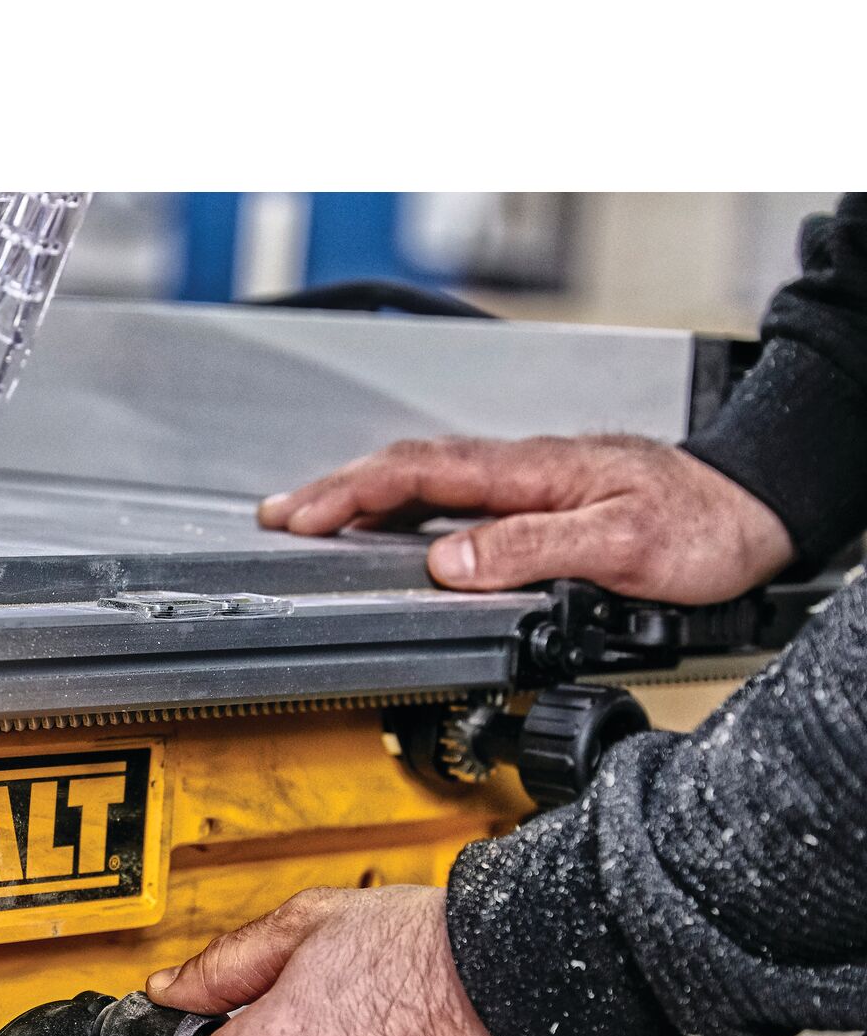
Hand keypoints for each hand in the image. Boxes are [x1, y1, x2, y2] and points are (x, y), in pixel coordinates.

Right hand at [256, 433, 792, 605]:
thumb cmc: (703, 525)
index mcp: (532, 473)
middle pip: (408, 472)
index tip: (302, 518)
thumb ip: (531, 549)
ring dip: (362, 500)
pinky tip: (391, 532)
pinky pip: (454, 502)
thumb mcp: (621, 544)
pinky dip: (404, 512)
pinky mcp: (539, 505)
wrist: (756, 509)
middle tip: (279, 518)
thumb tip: (451, 564)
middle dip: (334, 492)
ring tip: (313, 521)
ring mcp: (529, 486)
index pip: (421, 473)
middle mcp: (523, 472)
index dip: (352, 494)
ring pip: (427, 485)